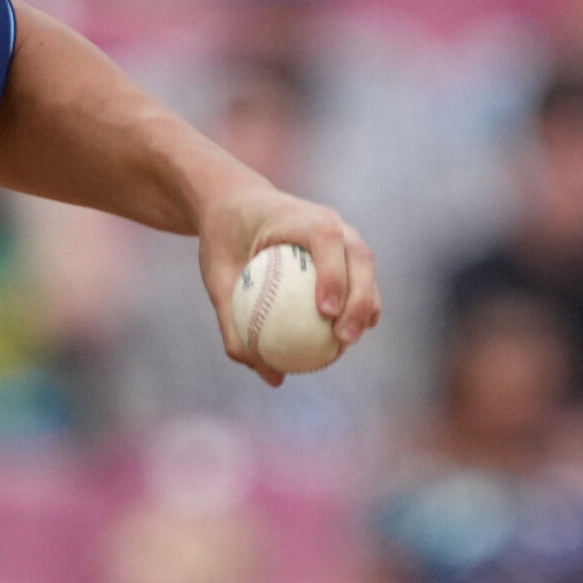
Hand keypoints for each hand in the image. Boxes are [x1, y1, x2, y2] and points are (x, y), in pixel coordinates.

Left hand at [194, 182, 380, 385]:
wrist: (236, 205)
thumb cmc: (223, 239)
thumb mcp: (215, 277)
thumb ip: (233, 322)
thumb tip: (270, 377)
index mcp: (296, 215)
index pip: (324, 239)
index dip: (331, 274)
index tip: (325, 312)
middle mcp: (329, 219)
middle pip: (359, 255)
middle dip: (360, 298)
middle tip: (342, 337)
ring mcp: (343, 231)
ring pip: (366, 267)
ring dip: (366, 304)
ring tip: (349, 342)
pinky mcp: (346, 248)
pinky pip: (359, 277)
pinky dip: (359, 304)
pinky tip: (348, 339)